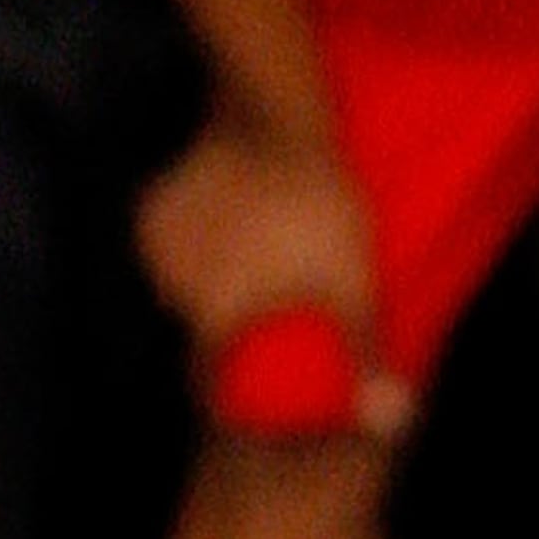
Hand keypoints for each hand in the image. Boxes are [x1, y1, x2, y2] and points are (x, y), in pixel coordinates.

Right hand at [136, 123, 406, 428]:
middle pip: (201, 328)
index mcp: (217, 317)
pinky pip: (171, 246)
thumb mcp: (355, 283)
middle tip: (273, 293)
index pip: (210, 376)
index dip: (233, 381)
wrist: (276, 119)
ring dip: (213, 281)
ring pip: (184, 287)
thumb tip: (387, 419)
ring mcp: (157, 248)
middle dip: (232, 322)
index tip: (254, 371)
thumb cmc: (320, 208)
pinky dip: (197, 244)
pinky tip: (232, 224)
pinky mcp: (151, 211)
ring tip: (258, 253)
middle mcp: (175, 290)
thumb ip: (362, 352)